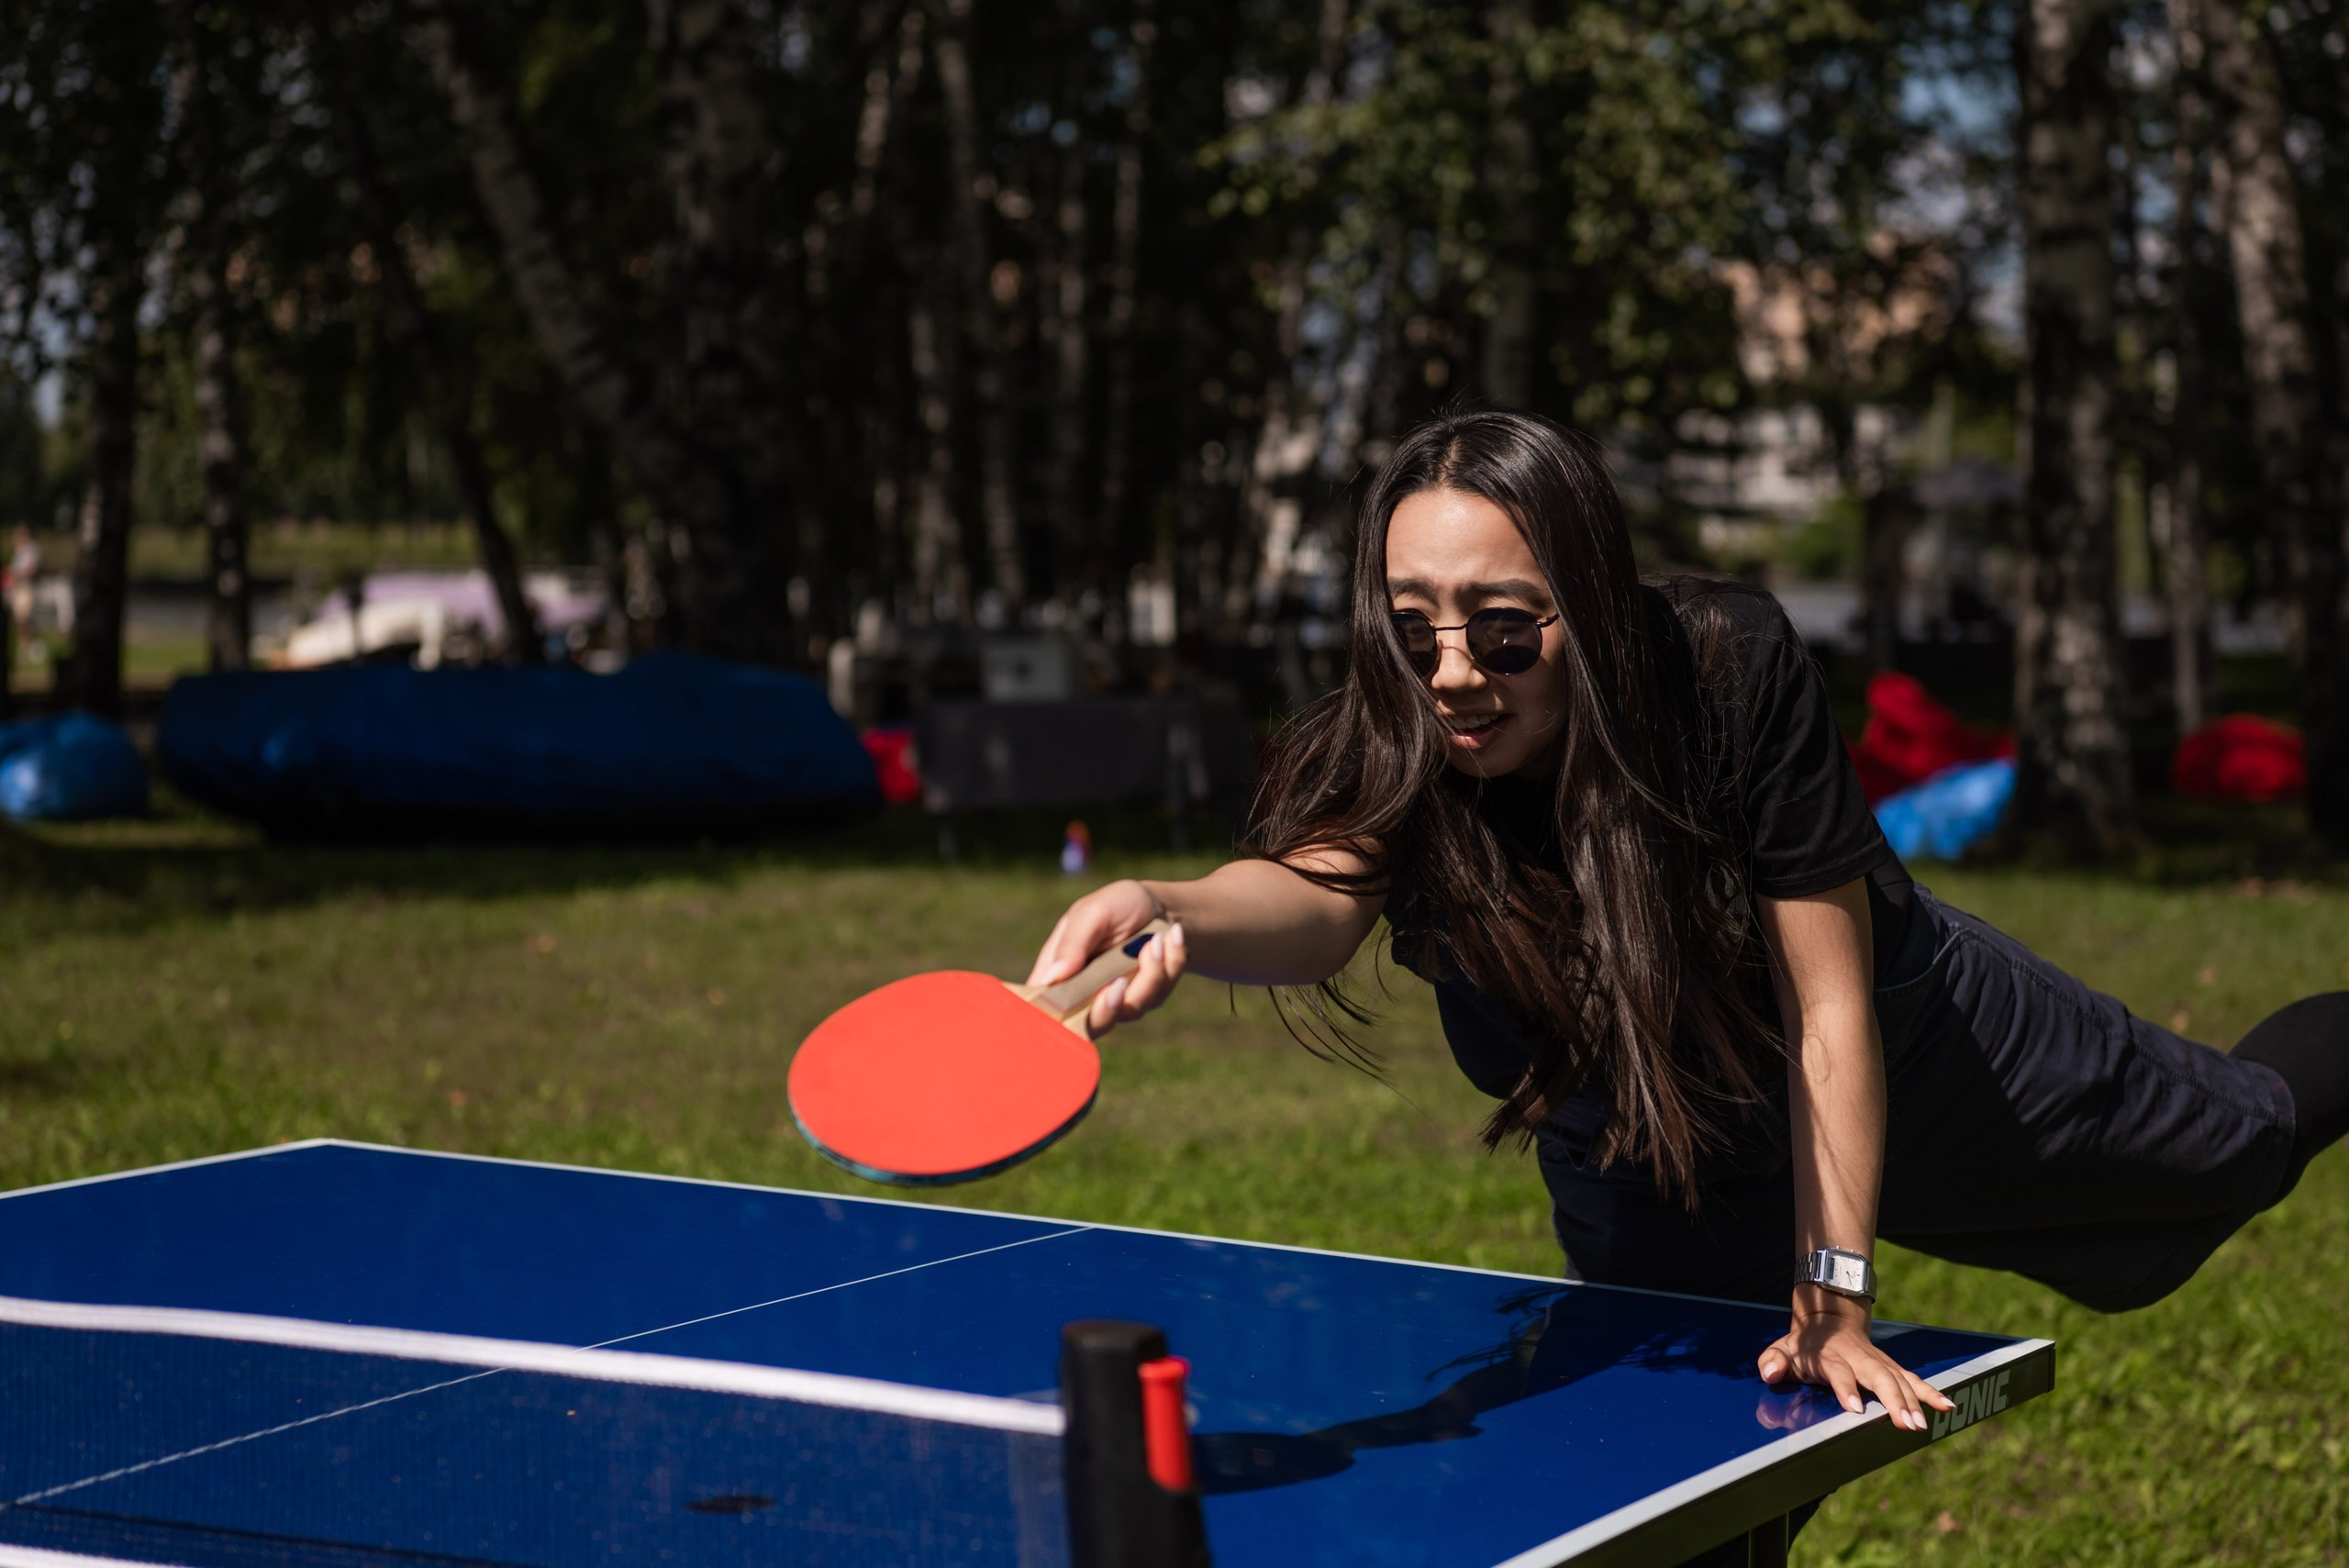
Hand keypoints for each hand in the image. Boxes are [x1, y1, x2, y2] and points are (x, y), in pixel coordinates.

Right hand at [1026, 879, 1188, 1038]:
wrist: (1160, 905)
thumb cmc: (1118, 904)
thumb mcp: (1093, 912)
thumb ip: (1073, 943)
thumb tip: (1052, 977)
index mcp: (1059, 972)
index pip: (1045, 1008)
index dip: (1053, 1019)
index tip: (1072, 1009)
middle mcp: (1085, 993)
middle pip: (1088, 1026)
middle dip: (1107, 1009)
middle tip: (1119, 984)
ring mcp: (1117, 999)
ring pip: (1131, 1009)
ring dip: (1150, 972)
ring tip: (1157, 939)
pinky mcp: (1147, 998)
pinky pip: (1160, 994)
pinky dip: (1171, 963)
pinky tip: (1172, 937)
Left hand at [1755, 1288, 1955, 1433]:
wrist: (1828, 1319)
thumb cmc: (1804, 1345)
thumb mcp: (1782, 1349)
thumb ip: (1773, 1361)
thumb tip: (1768, 1372)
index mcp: (1830, 1355)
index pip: (1838, 1372)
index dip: (1845, 1388)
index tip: (1854, 1408)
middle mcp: (1858, 1357)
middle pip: (1877, 1377)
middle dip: (1892, 1400)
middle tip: (1905, 1423)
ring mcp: (1878, 1361)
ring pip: (1899, 1379)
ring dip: (1914, 1401)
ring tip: (1922, 1424)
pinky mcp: (1891, 1367)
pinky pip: (1913, 1380)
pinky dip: (1930, 1392)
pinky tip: (1947, 1406)